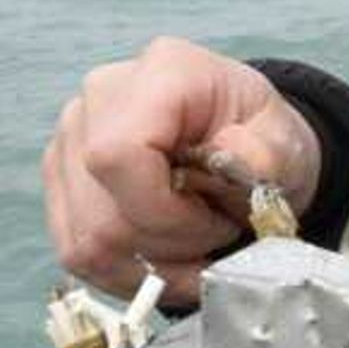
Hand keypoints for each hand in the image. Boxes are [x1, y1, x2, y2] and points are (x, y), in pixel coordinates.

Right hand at [41, 36, 323, 305]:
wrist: (240, 142)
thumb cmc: (260, 139)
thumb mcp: (286, 142)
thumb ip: (268, 152)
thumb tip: (232, 156)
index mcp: (160, 74)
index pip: (118, 155)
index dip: (163, 212)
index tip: (215, 222)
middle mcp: (99, 100)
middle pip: (102, 215)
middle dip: (170, 247)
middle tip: (215, 234)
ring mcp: (69, 141)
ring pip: (87, 243)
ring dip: (152, 266)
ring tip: (196, 251)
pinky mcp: (61, 183)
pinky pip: (78, 253)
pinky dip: (130, 273)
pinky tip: (168, 260)